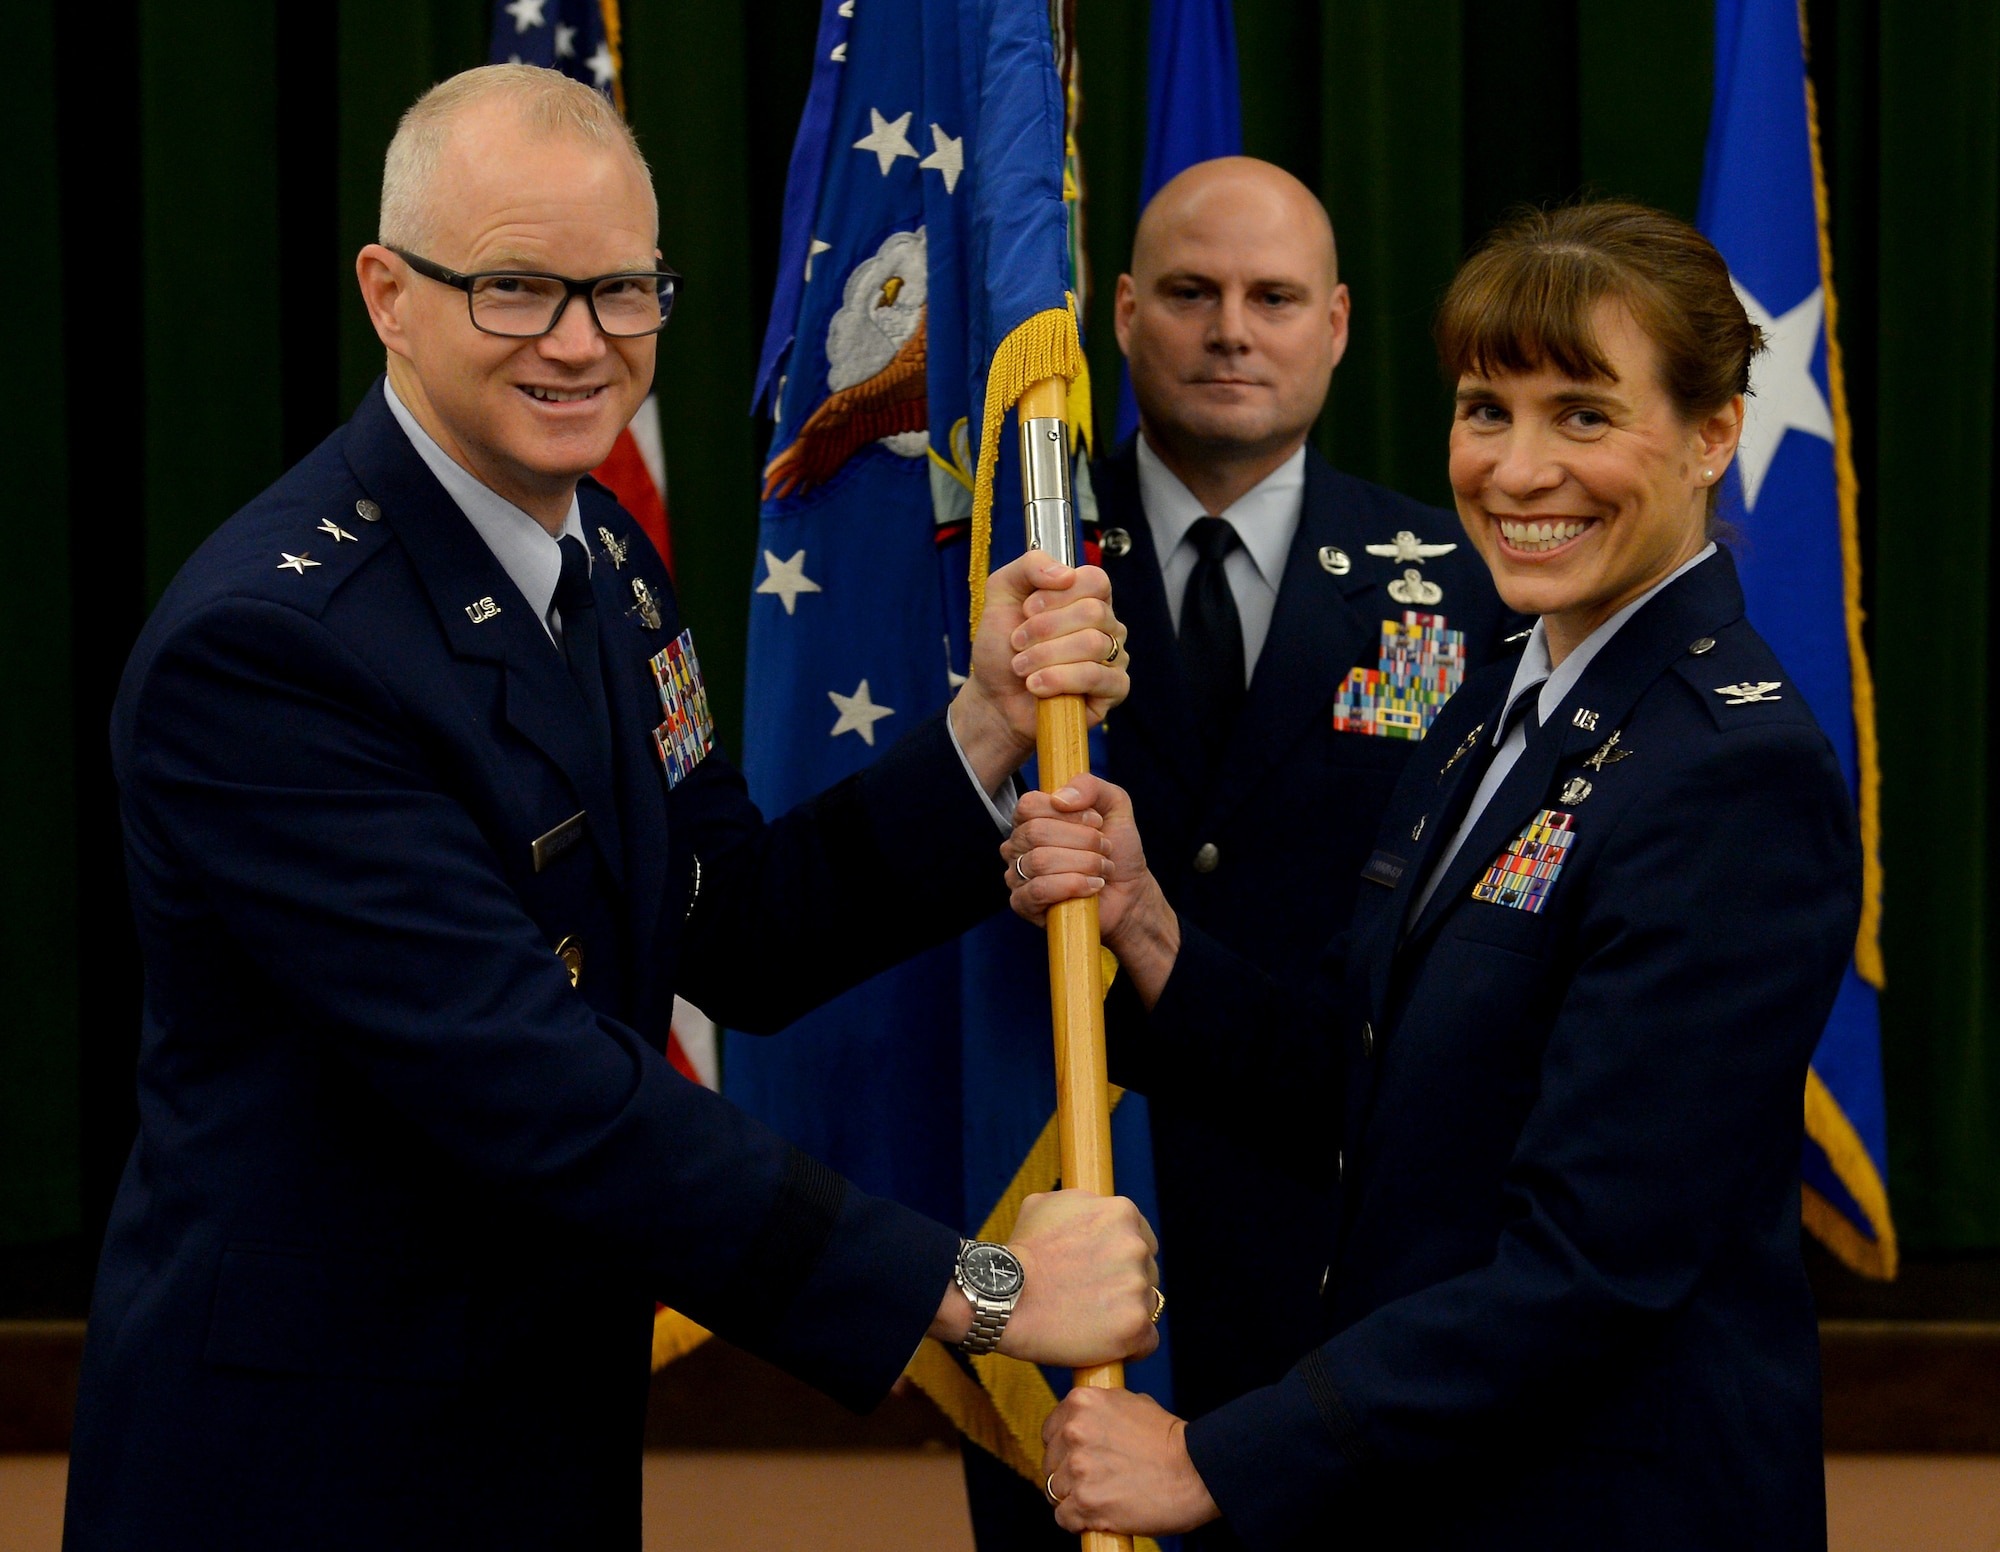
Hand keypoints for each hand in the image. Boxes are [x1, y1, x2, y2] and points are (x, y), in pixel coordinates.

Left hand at [950, 552, 1128, 791]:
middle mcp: (1107, 625)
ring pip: (1092, 644)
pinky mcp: (1115, 689)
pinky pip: (1095, 676)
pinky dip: (1058, 679)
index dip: (1058, 594)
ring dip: (1044, 656)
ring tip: (1021, 668)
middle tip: (1017, 643)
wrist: (995, 697)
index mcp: (1087, 598)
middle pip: (1093, 612)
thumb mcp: (1003, 592)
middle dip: (1044, 629)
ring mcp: (1115, 657)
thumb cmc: (1002, 646)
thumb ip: (1029, 565)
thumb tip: (1065, 574)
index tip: (1027, 609)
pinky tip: (1036, 685)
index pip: (1095, 580)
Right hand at [1002, 773, 1180, 1006]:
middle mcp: (1018, 845)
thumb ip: (1090, 786)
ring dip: (1084, 864)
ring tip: (1102, 870)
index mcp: (1031, 819)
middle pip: (1036, 832)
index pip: (1029, 805)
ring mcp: (1016, 876)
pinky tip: (1092, 887)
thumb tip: (1060, 798)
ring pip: (1040, 861)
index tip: (1097, 822)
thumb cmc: (1117, 849)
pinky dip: (1072, 886)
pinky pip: (1038, 890)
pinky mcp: (1023, 905)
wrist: (1129, 892)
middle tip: (1104, 849)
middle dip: (1082, 841)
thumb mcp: (1114, 805)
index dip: (1068, 813)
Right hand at [1002, 1190, 1159, 1366]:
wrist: (1004, 1297)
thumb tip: (1094, 1210)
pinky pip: (1147, 1340)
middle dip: (1124, 1283)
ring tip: (1090, 1318)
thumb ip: (1082, 1204)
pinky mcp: (1134, 1327)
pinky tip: (1104, 1341)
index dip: (1120, 1257)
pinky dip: (1130, 1344)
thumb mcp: (1045, 1205)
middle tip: (1090, 1294)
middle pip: (1147, 1271)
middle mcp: (1136, 1247)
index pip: (1143, 1239)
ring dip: (1124, 1312)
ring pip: (1146, 1304)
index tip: (1101, 1270)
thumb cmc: (1021, 1252)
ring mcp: (1137, 1288)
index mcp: (1122, 1213)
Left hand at [1043, 1386, 1219, 1535]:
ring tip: (1102, 1498)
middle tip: (1096, 1481)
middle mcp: (1074, 1431)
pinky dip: (1079, 1522)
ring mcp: (1078, 1468)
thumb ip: (1098, 1410)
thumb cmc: (1169, 1440)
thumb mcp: (1131, 1403)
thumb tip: (1078, 1421)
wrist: (1196, 1470)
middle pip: (1050, 1463)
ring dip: (1074, 1499)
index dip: (1064, 1449)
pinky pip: (1063, 1517)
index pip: (1050, 1431)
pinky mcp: (1086, 1502)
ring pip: (1055, 1492)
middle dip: (1068, 1475)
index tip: (1079, 1458)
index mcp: (1081, 1402)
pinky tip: (1100, 1515)